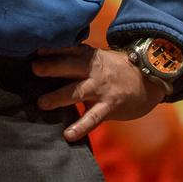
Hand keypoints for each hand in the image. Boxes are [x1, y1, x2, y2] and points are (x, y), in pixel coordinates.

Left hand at [33, 44, 166, 142]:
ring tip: (41, 103)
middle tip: (34, 68)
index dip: (54, 48)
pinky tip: (68, 134)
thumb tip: (47, 62)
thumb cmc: (116, 70)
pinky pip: (93, 117)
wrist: (149, 81)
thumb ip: (78, 60)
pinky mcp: (110, 106)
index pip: (71, 48)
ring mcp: (102, 88)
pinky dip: (80, 126)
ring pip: (78, 91)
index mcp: (91, 56)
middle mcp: (95, 70)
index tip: (36, 48)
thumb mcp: (99, 59)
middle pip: (71, 66)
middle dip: (52, 66)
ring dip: (59, 96)